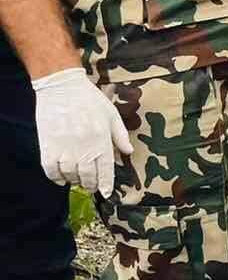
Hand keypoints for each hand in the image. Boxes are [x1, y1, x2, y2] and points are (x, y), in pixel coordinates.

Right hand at [32, 67, 132, 198]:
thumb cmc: (90, 99)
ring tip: (78, 180)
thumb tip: (129, 152)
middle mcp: (83, 147)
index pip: (105, 169)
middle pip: (87, 176)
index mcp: (101, 139)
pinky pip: (50, 170)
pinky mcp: (47, 145)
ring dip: (74, 181)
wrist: (61, 87)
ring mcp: (64, 147)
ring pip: (69, 175)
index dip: (105, 184)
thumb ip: (120, 135)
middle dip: (91, 185)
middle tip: (91, 186)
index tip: (105, 193)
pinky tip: (61, 178)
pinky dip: (56, 177)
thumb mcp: (111, 115)